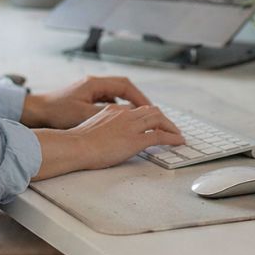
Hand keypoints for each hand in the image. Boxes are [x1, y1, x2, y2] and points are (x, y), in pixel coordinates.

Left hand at [21, 75, 152, 128]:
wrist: (37, 111)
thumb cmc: (56, 112)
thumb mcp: (83, 115)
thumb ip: (106, 114)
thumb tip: (127, 115)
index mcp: (95, 84)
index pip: (125, 86)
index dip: (140, 97)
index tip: (151, 109)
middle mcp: (94, 83)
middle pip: (124, 86)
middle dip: (138, 98)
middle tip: (151, 112)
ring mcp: (90, 89)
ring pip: (117, 91)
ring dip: (129, 101)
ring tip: (140, 115)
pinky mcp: (86, 96)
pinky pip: (109, 97)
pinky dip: (119, 105)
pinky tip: (122, 117)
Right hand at [31, 104, 183, 179]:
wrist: (75, 146)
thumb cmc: (76, 142)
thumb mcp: (89, 128)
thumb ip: (100, 127)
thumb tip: (103, 135)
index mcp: (112, 111)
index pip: (135, 108)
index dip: (146, 115)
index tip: (151, 122)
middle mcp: (124, 114)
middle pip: (150, 110)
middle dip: (162, 118)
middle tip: (169, 126)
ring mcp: (131, 126)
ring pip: (158, 119)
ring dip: (170, 126)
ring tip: (177, 134)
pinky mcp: (136, 140)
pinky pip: (160, 135)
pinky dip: (172, 137)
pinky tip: (178, 141)